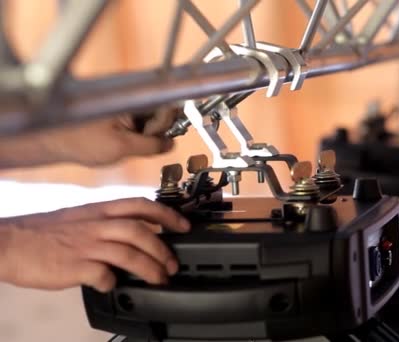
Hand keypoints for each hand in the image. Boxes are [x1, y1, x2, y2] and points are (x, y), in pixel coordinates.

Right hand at [0, 198, 189, 292]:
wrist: (7, 242)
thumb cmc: (43, 233)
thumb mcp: (80, 218)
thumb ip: (106, 224)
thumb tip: (133, 237)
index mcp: (98, 210)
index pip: (140, 205)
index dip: (167, 214)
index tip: (184, 225)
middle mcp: (96, 225)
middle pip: (140, 231)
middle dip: (162, 248)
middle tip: (172, 264)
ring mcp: (85, 245)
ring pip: (128, 252)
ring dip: (149, 267)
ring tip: (159, 278)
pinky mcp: (74, 266)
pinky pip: (101, 274)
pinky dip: (113, 281)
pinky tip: (113, 285)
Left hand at [44, 111, 177, 165]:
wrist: (51, 139)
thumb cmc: (79, 140)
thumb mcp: (122, 148)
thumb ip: (152, 145)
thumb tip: (170, 144)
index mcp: (133, 98)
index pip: (168, 107)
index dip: (164, 125)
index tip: (154, 139)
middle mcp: (130, 94)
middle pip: (162, 110)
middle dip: (156, 130)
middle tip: (138, 143)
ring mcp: (124, 101)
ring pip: (151, 117)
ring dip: (145, 133)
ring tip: (125, 142)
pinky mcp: (118, 108)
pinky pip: (139, 119)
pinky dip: (135, 132)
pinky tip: (121, 140)